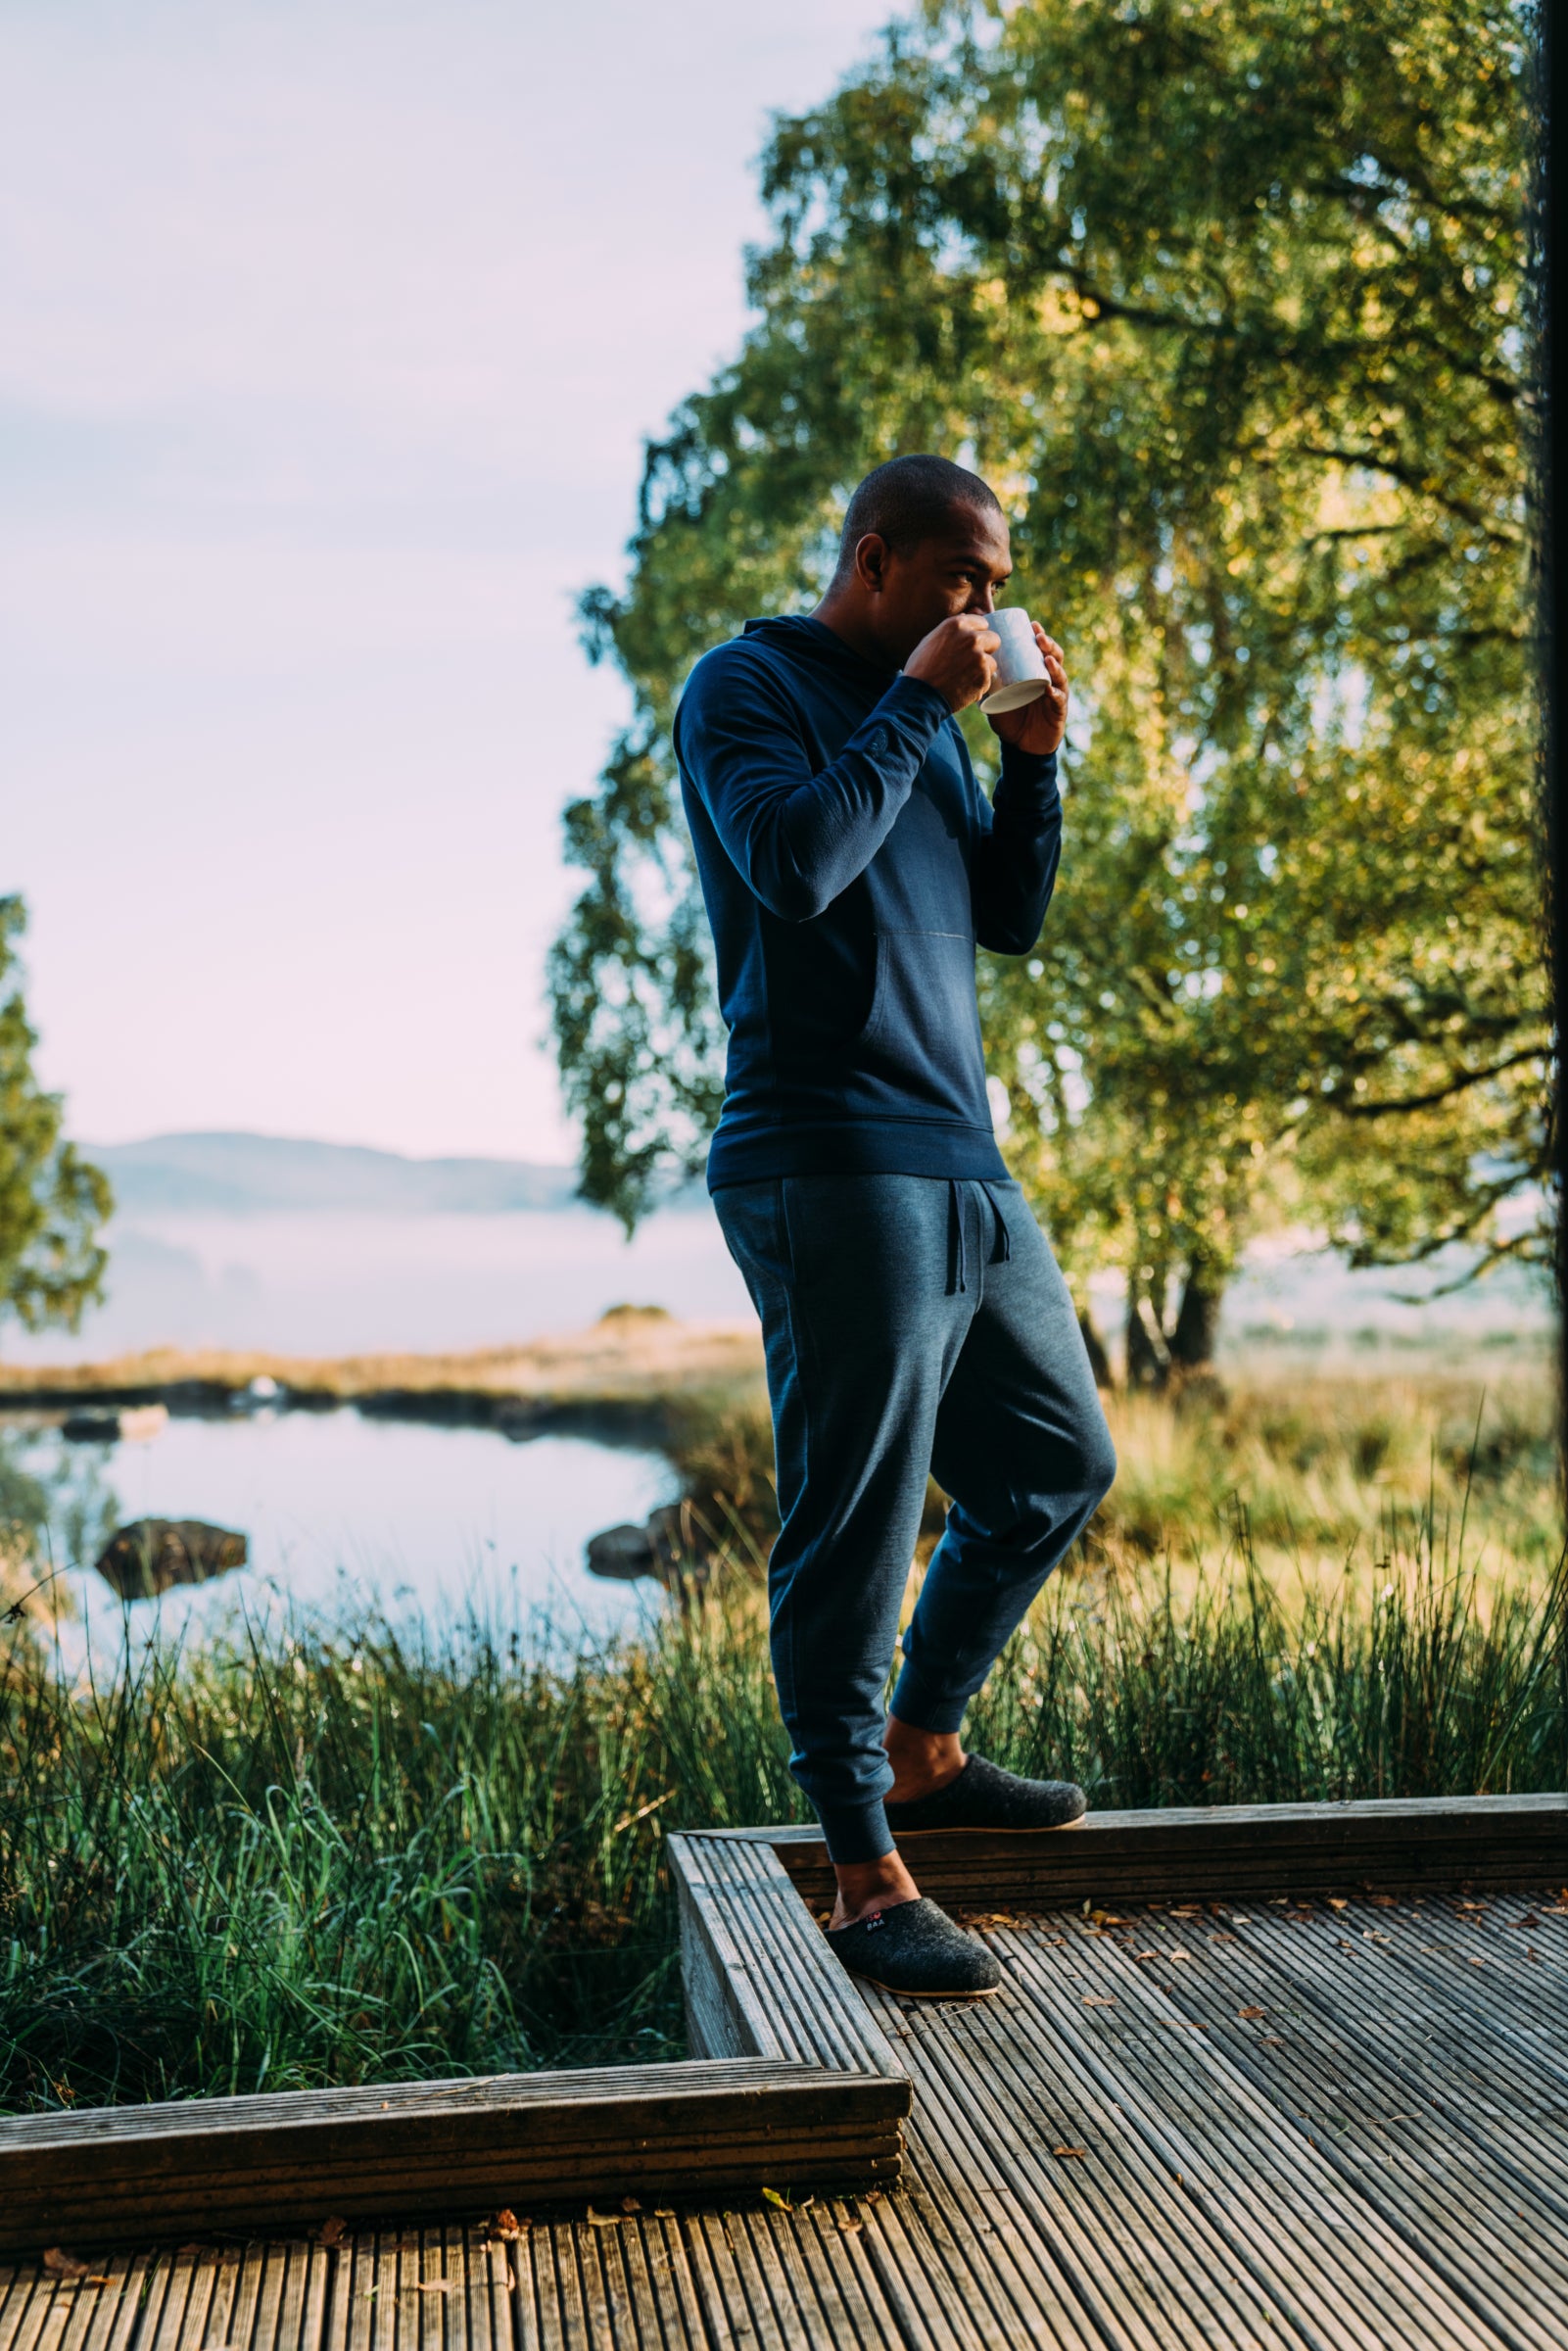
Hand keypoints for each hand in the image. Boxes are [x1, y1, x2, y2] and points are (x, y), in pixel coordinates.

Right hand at [904, 614, 999, 712]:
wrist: (919, 696)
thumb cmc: (920, 669)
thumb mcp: (930, 640)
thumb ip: (951, 630)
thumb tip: (967, 618)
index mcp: (957, 625)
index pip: (982, 623)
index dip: (977, 634)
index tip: (970, 645)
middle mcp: (971, 638)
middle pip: (994, 639)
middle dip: (986, 650)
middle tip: (971, 662)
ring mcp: (979, 658)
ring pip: (992, 662)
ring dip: (982, 671)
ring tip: (962, 679)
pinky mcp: (984, 677)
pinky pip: (988, 680)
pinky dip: (978, 686)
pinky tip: (963, 688)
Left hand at [987, 625, 1067, 755]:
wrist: (1021, 746)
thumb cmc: (1010, 718)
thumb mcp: (995, 698)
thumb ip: (985, 684)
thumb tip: (966, 668)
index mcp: (1035, 673)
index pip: (1039, 650)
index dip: (1038, 636)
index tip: (1031, 624)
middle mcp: (1048, 680)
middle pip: (1053, 657)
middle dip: (1048, 644)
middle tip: (1038, 635)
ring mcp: (1056, 695)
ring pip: (1059, 675)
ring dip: (1054, 664)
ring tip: (1047, 656)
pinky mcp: (1058, 711)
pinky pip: (1058, 700)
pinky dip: (1054, 694)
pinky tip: (1049, 688)